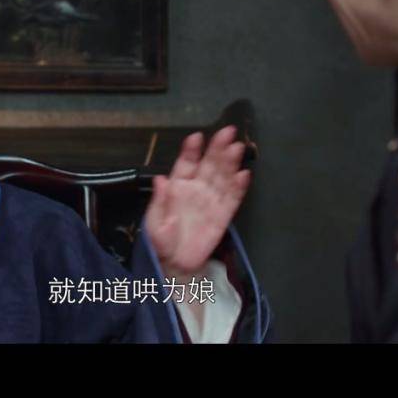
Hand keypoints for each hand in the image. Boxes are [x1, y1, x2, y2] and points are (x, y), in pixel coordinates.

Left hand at [144, 125, 251, 279]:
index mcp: (177, 186)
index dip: (191, 150)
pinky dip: (239, 187)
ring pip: (222, 177)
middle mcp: (197, 188)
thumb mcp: (154, 222)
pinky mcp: (223, 215)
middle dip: (217, 148)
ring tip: (237, 148)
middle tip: (227, 133)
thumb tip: (160, 179)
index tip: (197, 137)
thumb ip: (159, 201)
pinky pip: (232, 199)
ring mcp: (211, 200)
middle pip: (209, 164)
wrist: (176, 264)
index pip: (186, 163)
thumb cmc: (161, 240)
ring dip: (230, 163)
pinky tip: (244, 175)